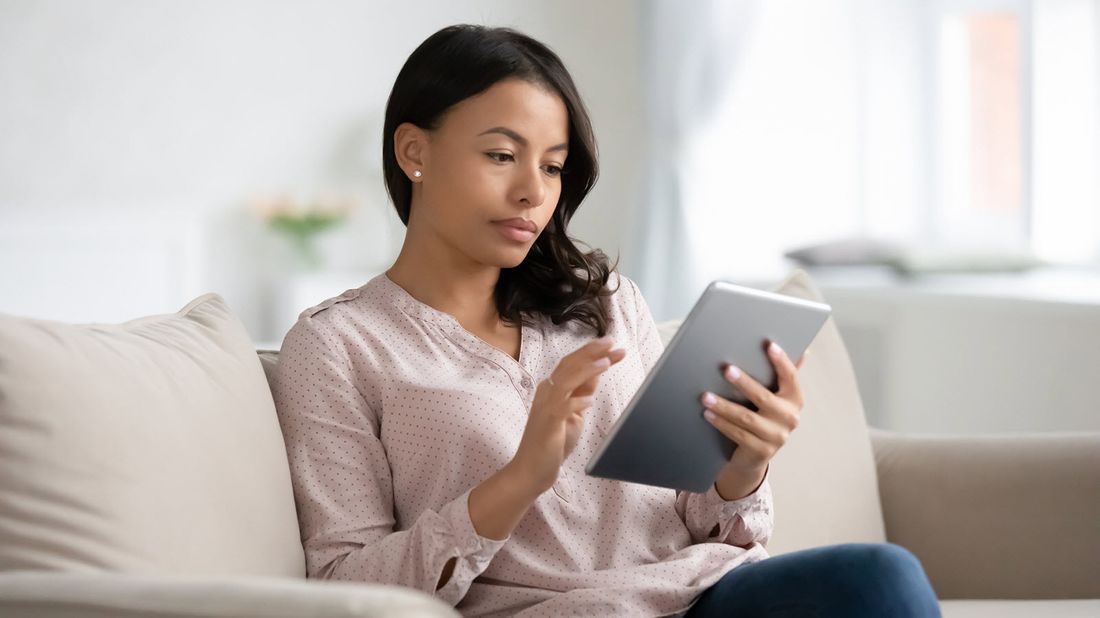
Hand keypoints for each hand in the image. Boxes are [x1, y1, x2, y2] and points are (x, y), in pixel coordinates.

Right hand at [510, 335, 626, 493]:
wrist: (531, 470)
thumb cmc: (553, 443)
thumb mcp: (574, 413)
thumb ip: (582, 392)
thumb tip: (597, 371)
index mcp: (552, 389)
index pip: (573, 364)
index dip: (592, 352)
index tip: (613, 345)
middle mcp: (547, 393)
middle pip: (569, 365)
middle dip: (592, 352)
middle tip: (612, 342)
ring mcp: (546, 407)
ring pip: (566, 380)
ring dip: (587, 369)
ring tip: (606, 361)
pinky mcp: (548, 423)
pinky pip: (563, 407)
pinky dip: (577, 401)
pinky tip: (591, 400)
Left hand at [701, 341, 808, 496]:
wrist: (756, 454)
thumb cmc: (765, 416)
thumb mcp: (776, 396)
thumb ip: (785, 375)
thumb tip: (803, 351)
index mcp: (795, 399)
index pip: (791, 377)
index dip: (782, 361)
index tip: (770, 345)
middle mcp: (790, 418)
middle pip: (764, 397)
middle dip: (744, 383)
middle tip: (727, 369)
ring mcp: (777, 437)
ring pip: (746, 418)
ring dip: (724, 406)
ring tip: (706, 396)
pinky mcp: (761, 451)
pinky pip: (738, 434)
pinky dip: (721, 423)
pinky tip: (708, 413)